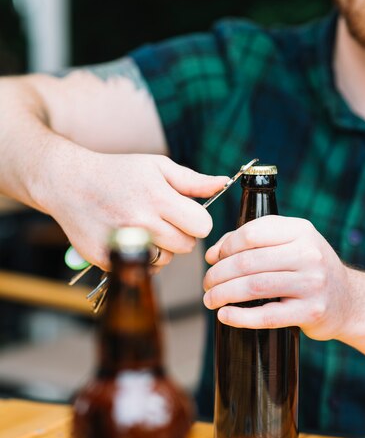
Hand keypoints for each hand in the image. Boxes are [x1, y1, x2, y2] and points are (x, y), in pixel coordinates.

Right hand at [35, 145, 227, 269]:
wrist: (68, 183)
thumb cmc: (117, 173)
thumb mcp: (156, 166)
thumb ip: (192, 180)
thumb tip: (223, 183)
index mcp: (158, 196)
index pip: (202, 226)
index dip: (197, 220)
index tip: (185, 214)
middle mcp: (142, 222)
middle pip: (186, 246)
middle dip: (180, 234)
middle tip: (162, 220)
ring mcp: (124, 243)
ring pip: (167, 259)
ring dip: (162, 248)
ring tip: (144, 229)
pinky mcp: (109, 259)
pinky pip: (143, 270)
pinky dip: (142, 260)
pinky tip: (131, 242)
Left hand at [203, 215, 350, 340]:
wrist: (350, 301)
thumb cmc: (310, 271)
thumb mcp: (291, 245)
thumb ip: (253, 242)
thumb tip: (212, 254)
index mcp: (301, 230)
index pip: (251, 233)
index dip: (225, 247)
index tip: (213, 259)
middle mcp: (309, 253)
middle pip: (248, 262)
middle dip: (218, 274)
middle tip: (206, 284)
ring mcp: (312, 283)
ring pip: (254, 287)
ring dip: (223, 294)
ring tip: (210, 299)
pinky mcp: (311, 312)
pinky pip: (267, 316)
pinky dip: (240, 317)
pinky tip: (225, 315)